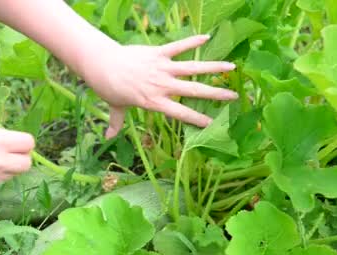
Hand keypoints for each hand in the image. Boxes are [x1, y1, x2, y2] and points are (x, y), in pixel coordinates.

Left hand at [80, 35, 238, 138]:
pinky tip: (207, 36)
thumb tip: (107, 137)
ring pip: (192, 68)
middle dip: (215, 94)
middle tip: (234, 97)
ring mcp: (162, 68)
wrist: (102, 64)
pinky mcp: (158, 52)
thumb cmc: (109, 88)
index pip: (180, 114)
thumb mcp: (115, 108)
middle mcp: (162, 86)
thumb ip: (116, 123)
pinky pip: (178, 46)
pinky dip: (192, 41)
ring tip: (231, 67)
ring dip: (212, 67)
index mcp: (154, 102)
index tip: (213, 124)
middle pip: (194, 91)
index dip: (197, 119)